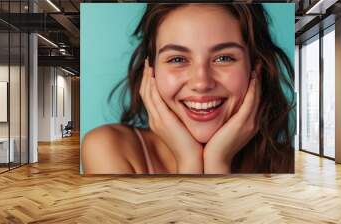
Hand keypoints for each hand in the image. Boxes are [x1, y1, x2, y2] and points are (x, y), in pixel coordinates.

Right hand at [139, 58, 202, 173]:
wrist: (194, 160)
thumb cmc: (195, 145)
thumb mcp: (187, 127)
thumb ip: (186, 116)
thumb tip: (192, 105)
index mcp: (160, 121)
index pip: (151, 97)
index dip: (151, 83)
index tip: (155, 70)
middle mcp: (155, 119)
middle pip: (145, 92)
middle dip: (147, 76)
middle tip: (149, 62)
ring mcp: (157, 119)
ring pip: (147, 93)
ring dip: (148, 77)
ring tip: (150, 63)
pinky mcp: (162, 119)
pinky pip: (153, 97)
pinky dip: (153, 84)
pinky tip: (155, 74)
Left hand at [203, 65, 261, 173]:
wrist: (213, 161)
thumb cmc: (213, 147)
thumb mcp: (221, 128)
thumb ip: (223, 117)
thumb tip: (216, 106)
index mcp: (246, 124)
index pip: (253, 100)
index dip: (254, 85)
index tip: (252, 72)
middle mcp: (251, 122)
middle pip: (258, 96)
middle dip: (258, 79)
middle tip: (257, 64)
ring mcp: (249, 123)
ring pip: (257, 96)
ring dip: (257, 80)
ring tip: (256, 66)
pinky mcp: (243, 122)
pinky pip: (251, 101)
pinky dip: (253, 88)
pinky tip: (252, 77)